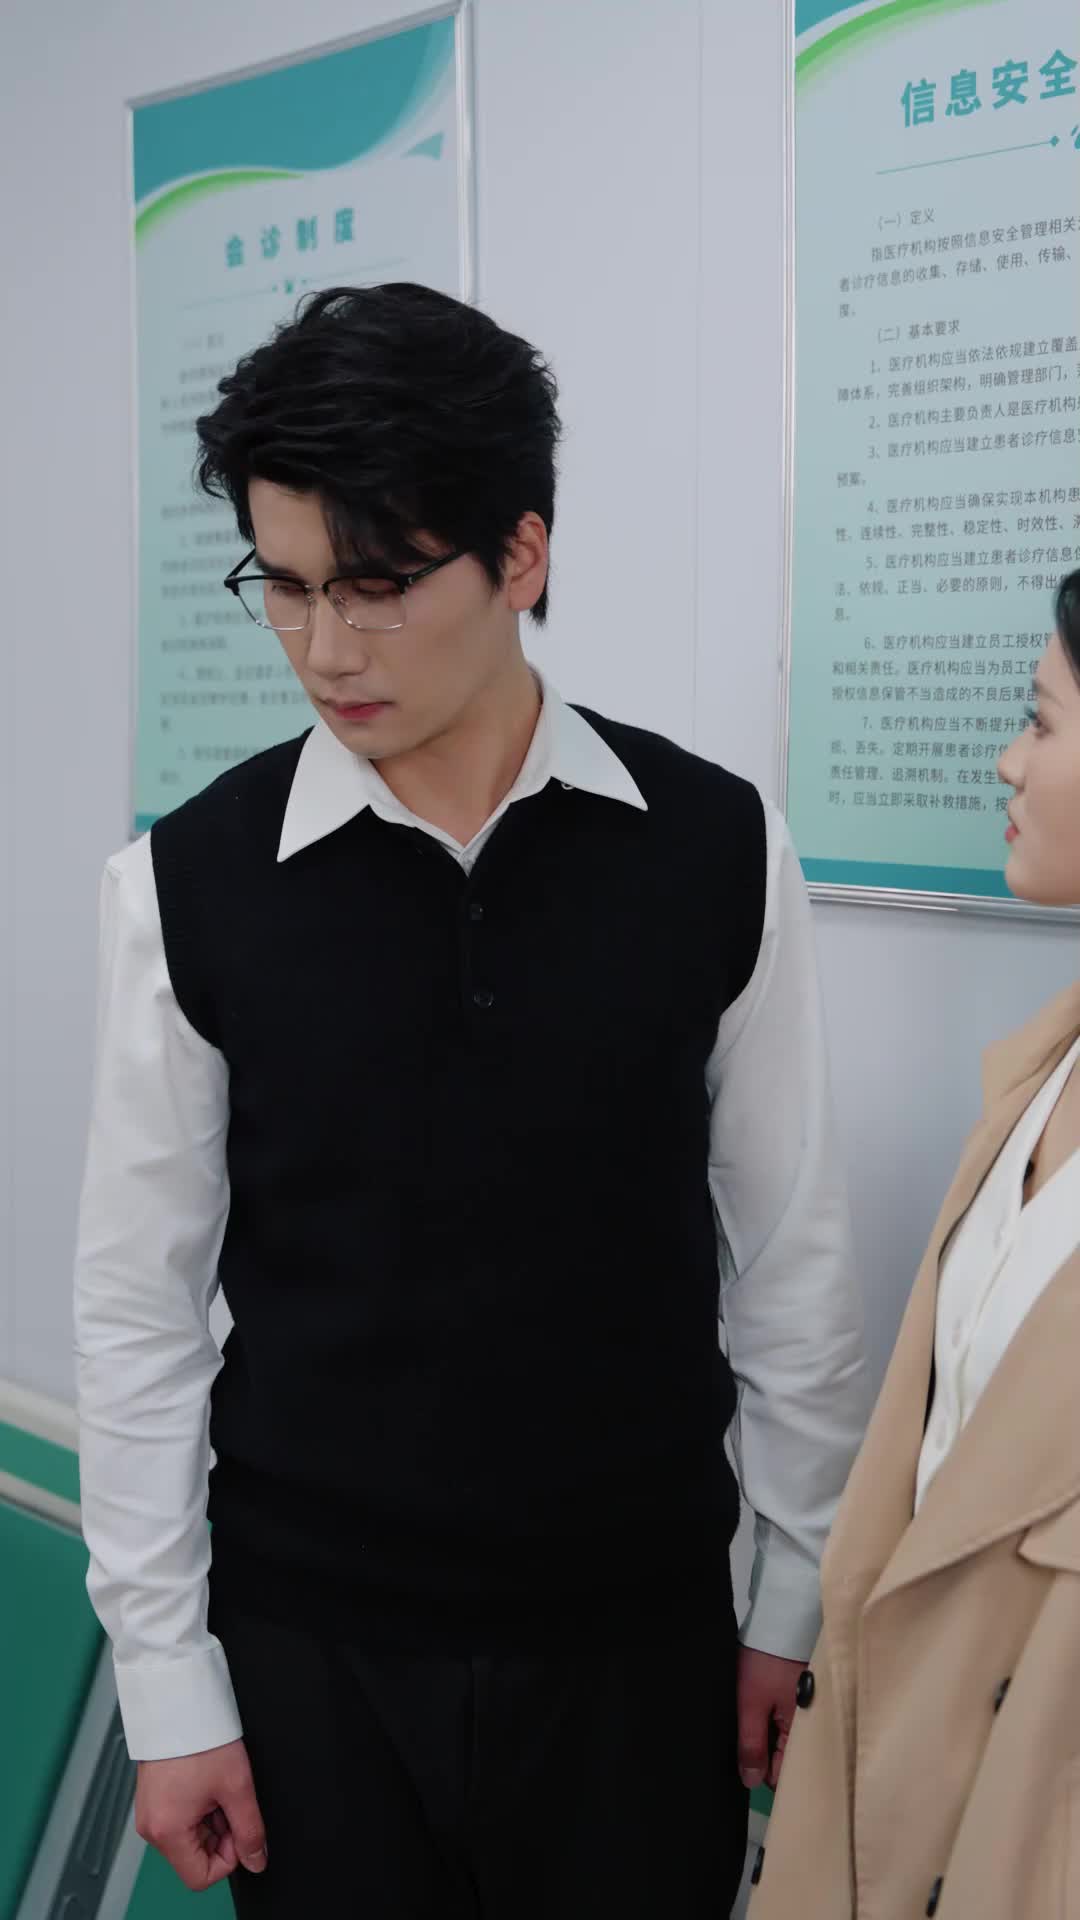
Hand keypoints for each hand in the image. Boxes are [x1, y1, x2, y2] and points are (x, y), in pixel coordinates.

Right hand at [135, 1738, 267, 1890]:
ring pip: (189, 1836)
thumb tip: (257, 1860)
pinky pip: (179, 1818)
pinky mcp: (152, 1799)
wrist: (177, 1701)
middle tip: (228, 1797)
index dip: (229, 1857)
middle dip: (220, 1833)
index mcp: (167, 1832)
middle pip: (195, 1856)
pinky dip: (198, 1806)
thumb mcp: (237, 1786)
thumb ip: (250, 1830)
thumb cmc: (201, 1737)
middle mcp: (151, 1828)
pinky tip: (204, 1780)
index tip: (239, 1826)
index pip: (201, 1877)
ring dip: (210, 1817)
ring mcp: (149, 1813)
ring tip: (215, 1783)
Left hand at [736, 1646, 805, 1791]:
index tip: (743, 1762)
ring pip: (782, 1738)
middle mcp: (809, 1726)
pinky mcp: (799, 1694)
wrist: (780, 1618)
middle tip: (743, 1735)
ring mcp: (805, 1710)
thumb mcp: (751, 1704)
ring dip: (765, 1734)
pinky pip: (784, 1719)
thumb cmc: (766, 1662)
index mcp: (802, 1733)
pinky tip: (756, 1707)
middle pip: (784, 1757)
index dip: (761, 1773)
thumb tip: (751, 1782)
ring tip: (748, 1718)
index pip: (784, 1774)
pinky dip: (770, 1718)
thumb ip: (752, 1744)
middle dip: (762, 1753)